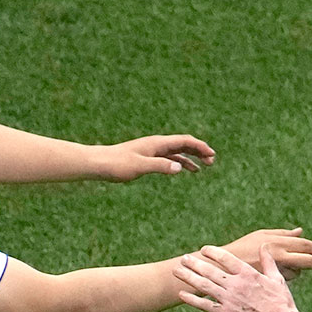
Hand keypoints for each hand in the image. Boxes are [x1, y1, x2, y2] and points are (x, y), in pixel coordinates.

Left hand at [97, 134, 216, 180]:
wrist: (99, 163)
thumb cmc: (117, 164)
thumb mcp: (139, 167)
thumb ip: (160, 166)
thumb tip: (180, 168)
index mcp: (157, 143)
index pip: (183, 141)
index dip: (199, 147)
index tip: (211, 155)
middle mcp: (156, 144)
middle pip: (183, 144)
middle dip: (199, 150)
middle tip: (212, 161)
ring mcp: (152, 151)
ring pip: (177, 151)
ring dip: (191, 157)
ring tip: (204, 166)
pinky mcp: (147, 158)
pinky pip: (168, 158)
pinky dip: (180, 162)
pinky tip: (185, 170)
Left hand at [175, 243, 304, 311]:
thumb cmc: (282, 304)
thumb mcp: (277, 279)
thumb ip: (268, 262)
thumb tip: (264, 247)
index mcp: (248, 273)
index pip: (226, 258)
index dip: (213, 252)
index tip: (205, 249)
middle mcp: (236, 284)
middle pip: (210, 270)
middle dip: (195, 263)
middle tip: (184, 258)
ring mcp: (229, 299)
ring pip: (203, 285)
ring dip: (188, 277)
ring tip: (176, 270)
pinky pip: (205, 305)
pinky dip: (192, 299)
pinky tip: (181, 294)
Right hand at [220, 227, 311, 278]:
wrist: (222, 268)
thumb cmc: (241, 249)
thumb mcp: (261, 236)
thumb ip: (282, 234)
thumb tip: (300, 231)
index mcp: (277, 242)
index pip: (304, 244)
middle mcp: (278, 256)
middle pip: (307, 261)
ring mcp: (275, 271)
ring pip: (297, 273)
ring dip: (296, 270)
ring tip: (283, 267)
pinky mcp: (270, 283)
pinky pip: (284, 281)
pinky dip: (284, 278)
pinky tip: (275, 276)